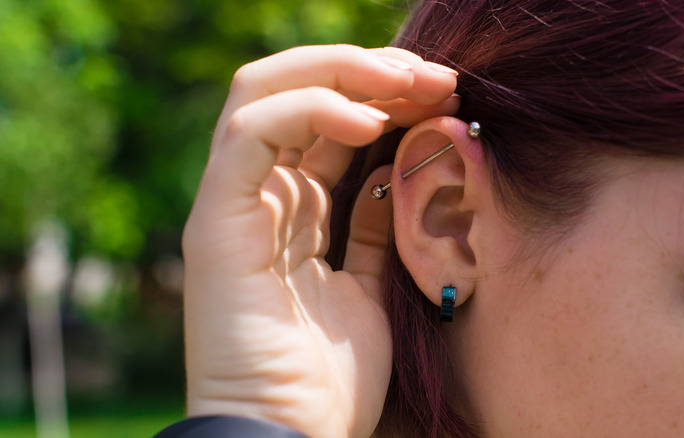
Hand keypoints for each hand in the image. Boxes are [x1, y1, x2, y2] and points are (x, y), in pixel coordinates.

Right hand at [182, 45, 458, 437]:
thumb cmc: (332, 378)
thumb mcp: (371, 285)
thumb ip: (376, 225)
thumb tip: (402, 166)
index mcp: (292, 212)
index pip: (328, 123)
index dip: (384, 97)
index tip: (445, 94)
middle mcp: (258, 198)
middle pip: (298, 94)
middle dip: (369, 73)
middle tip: (436, 75)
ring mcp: (231, 205)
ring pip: (266, 93)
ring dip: (344, 75)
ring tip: (410, 83)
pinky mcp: (215, 222)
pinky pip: (250, 136)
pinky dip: (309, 112)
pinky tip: (368, 123)